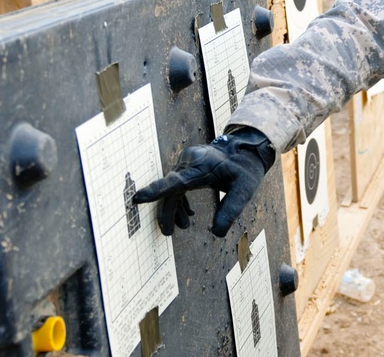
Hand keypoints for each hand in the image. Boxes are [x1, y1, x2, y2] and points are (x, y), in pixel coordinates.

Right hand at [133, 128, 275, 237]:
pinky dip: (178, 200)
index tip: (138, 198)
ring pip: (171, 188)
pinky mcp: (187, 166)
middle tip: (168, 233)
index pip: (176, 181)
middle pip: (170, 190)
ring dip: (173, 208)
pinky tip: (186, 215)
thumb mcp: (244, 190)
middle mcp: (190, 161)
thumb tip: (217, 233)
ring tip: (183, 226)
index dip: (156, 191)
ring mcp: (187, 162)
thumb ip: (231, 210)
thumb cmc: (245, 169)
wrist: (246, 150)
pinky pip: (176, 185)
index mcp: (202, 166)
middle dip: (167, 212)